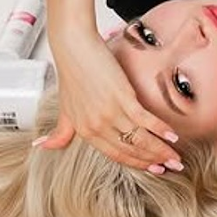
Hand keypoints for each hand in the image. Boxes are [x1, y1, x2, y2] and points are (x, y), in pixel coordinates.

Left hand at [36, 13, 181, 173]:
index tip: (153, 169)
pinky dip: (160, 129)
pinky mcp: (121, 96)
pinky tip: (172, 135)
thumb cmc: (71, 72)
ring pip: (140, 138)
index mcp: (85, 132)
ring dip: (161, 149)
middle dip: (154, 161)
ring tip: (176, 156)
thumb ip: (60, 132)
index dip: (137, 164)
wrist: (74, 47)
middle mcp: (98, 126)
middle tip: (172, 166)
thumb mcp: (65, 108)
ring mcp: (110, 112)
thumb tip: (40, 146)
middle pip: (131, 150)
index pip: (116, 155)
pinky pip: (144, 119)